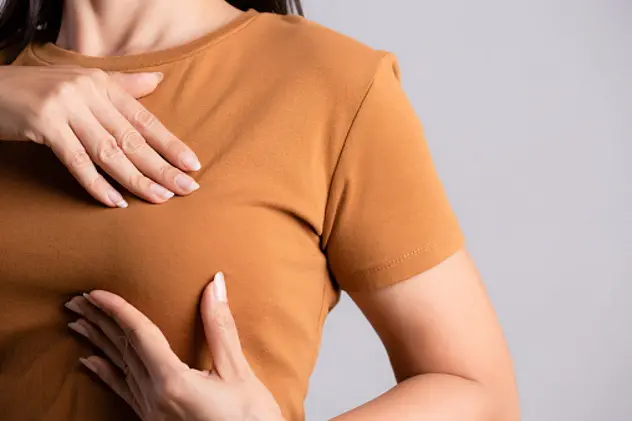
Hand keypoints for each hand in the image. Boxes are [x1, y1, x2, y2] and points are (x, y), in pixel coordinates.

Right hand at [0, 65, 201, 206]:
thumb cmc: (39, 89)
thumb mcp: (83, 82)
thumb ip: (122, 86)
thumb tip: (158, 81)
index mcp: (102, 84)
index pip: (144, 119)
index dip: (170, 144)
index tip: (192, 165)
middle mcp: (88, 93)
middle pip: (132, 138)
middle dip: (162, 166)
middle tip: (187, 188)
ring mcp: (66, 108)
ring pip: (110, 151)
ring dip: (137, 179)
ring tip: (160, 198)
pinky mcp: (43, 124)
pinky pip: (77, 161)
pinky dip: (97, 184)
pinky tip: (116, 201)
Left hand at [64, 272, 284, 420]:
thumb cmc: (250, 419)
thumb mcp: (238, 372)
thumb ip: (220, 329)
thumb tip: (214, 285)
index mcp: (173, 382)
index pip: (139, 336)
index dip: (118, 310)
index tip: (96, 292)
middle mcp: (155, 398)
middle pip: (122, 351)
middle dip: (99, 322)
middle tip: (77, 300)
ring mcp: (152, 412)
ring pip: (119, 369)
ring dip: (99, 342)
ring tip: (78, 322)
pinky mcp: (155, 420)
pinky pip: (123, 391)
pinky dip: (106, 373)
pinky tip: (90, 362)